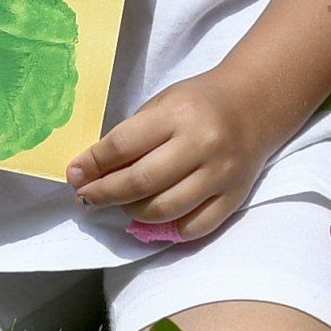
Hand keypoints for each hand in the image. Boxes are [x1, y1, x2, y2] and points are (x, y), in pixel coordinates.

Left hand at [66, 64, 289, 236]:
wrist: (256, 104)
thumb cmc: (199, 102)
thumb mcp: (163, 104)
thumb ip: (132, 136)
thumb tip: (91, 172)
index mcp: (179, 114)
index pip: (124, 145)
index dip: (93, 164)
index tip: (74, 175)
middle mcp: (202, 144)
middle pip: (140, 183)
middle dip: (104, 194)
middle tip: (87, 197)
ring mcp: (220, 174)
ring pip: (163, 211)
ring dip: (132, 212)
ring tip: (122, 204)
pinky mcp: (234, 198)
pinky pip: (191, 229)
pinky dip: (166, 229)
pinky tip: (154, 216)